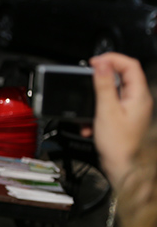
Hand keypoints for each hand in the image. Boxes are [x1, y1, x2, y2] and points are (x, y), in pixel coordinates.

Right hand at [88, 52, 152, 187]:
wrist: (121, 167)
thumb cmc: (118, 144)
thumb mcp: (106, 110)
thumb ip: (104, 84)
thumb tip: (102, 63)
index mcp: (139, 95)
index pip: (130, 65)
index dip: (112, 59)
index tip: (94, 62)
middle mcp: (138, 100)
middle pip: (121, 77)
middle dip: (101, 79)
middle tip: (88, 79)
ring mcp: (131, 109)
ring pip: (112, 92)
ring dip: (96, 98)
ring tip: (88, 109)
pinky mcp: (123, 118)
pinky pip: (108, 106)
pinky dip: (96, 111)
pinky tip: (90, 123)